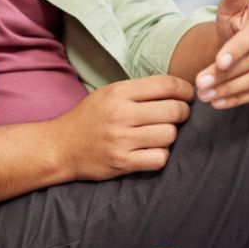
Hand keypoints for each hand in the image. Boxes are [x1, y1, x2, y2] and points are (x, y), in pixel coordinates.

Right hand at [54, 75, 194, 179]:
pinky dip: (161, 155)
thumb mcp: (109, 93)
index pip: (165, 85)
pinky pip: (159, 158)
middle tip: (179, 115)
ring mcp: (121, 140)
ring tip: (161, 134)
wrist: (60, 146)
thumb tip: (177, 89)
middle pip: (173, 110)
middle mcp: (121, 114)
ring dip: (171, 135)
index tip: (188, 95)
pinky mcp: (122, 162)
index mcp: (119, 92)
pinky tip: (153, 150)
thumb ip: (140, 91)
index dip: (184, 89)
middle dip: (183, 113)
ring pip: (170, 135)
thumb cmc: (89, 118)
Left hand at [195, 0, 248, 109]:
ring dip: (230, 90)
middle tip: (200, 85)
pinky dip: (241, 99)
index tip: (217, 63)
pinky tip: (221, 103)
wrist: (242, 42)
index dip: (236, 50)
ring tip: (205, 96)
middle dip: (226, 75)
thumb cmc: (234, 22)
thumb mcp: (230, 7)